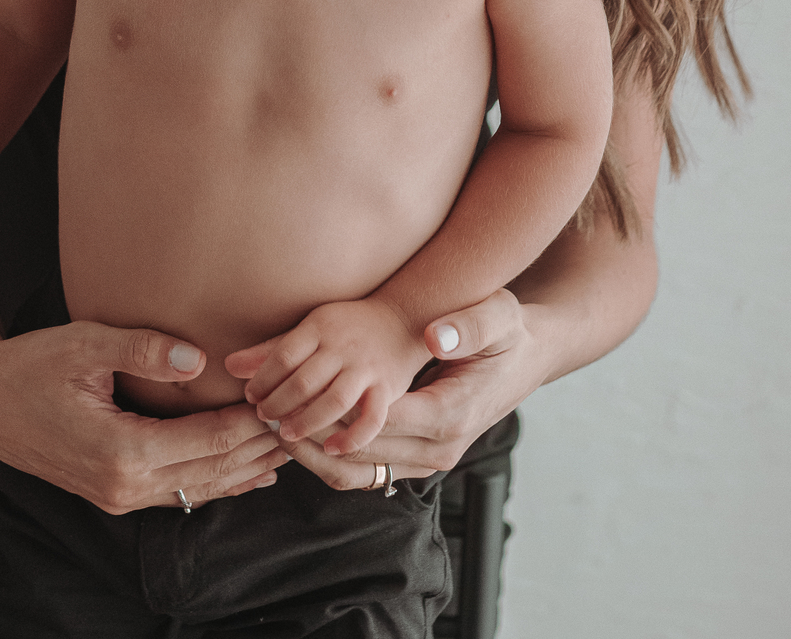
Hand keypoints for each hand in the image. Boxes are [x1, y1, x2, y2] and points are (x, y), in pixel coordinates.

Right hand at [0, 317, 291, 515]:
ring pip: (199, 489)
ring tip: (290, 448)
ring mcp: (118, 495)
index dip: (252, 423)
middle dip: (260, 449)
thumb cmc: (32, 364)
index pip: (208, 441)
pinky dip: (216, 483)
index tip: (289, 403)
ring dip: (245, 470)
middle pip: (212, 471)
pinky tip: (247, 475)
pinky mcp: (112, 492)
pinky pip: (177, 493)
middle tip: (307, 426)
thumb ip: (144, 349)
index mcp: (122, 451)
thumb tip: (200, 360)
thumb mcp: (85, 344)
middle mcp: (124, 485)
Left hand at [224, 297, 428, 454]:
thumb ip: (271, 349)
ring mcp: (366, 369)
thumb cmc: (345, 328)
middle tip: (263, 417)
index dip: (262, 380)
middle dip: (278, 403)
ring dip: (307, 421)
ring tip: (287, 434)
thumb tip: (229, 366)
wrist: (399, 321)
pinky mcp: (387, 389)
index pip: (283, 356)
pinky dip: (352, 437)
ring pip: (334, 400)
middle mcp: (343, 347)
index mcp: (320, 327)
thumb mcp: (309, 329)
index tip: (250, 396)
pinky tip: (332, 449)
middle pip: (304, 380)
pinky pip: (372, 418)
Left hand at [278, 289, 548, 489]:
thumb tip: (436, 337)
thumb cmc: (508, 333)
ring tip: (271, 423)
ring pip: (359, 473)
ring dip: (312, 453)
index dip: (330, 413)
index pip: (377, 424)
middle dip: (309, 436)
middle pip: (361, 456)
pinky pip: (368, 471)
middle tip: (264, 411)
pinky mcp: (419, 460)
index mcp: (450, 415)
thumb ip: (468, 326)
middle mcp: (439, 449)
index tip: (288, 397)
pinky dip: (331, 457)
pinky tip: (300, 431)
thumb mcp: (497, 317)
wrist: (526, 358)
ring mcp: (429, 460)